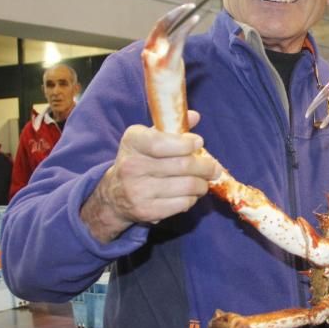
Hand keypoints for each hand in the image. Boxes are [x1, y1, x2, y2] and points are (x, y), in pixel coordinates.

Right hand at [81, 111, 220, 242]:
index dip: (186, 143)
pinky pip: (183, 203)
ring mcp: (138, 191)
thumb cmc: (140, 160)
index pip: (162, 143)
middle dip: (206, 167)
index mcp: (133, 142)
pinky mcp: (147, 211)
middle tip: (214, 168)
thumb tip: (195, 116)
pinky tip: (189, 194)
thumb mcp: (149, 138)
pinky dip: (192, 198)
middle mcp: (132, 166)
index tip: (199, 142)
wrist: (115, 194)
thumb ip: (173, 127)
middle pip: (183, 166)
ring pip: (187, 186)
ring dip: (202, 184)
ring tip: (203, 181)